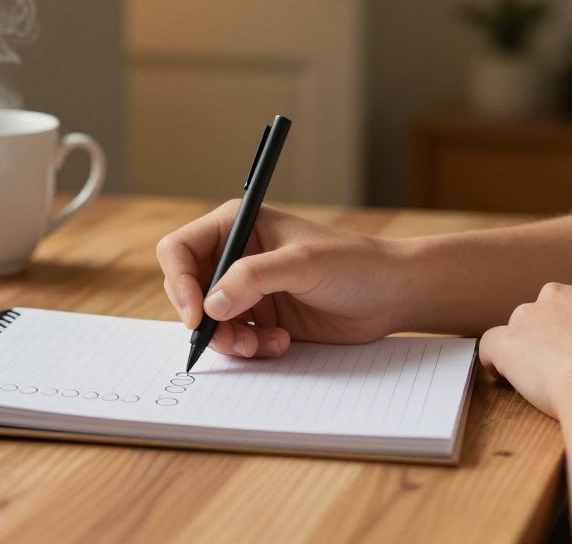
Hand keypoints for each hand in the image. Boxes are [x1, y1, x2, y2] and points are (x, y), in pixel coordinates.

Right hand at [156, 200, 402, 358]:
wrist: (391, 295)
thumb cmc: (354, 263)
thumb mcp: (302, 263)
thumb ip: (253, 278)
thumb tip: (211, 304)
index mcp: (238, 225)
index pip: (180, 249)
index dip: (180, 282)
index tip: (197, 315)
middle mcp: (236, 255)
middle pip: (189, 290)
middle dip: (205, 320)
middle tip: (232, 340)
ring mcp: (247, 289)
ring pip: (209, 321)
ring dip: (229, 339)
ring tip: (261, 345)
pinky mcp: (262, 317)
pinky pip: (235, 338)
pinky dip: (250, 347)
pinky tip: (281, 342)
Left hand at [479, 277, 571, 417]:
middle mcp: (558, 294)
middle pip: (545, 311)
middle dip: (551, 334)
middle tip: (565, 365)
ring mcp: (530, 315)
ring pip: (520, 329)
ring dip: (527, 348)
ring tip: (544, 378)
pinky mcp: (509, 341)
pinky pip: (490, 346)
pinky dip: (495, 361)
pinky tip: (503, 376)